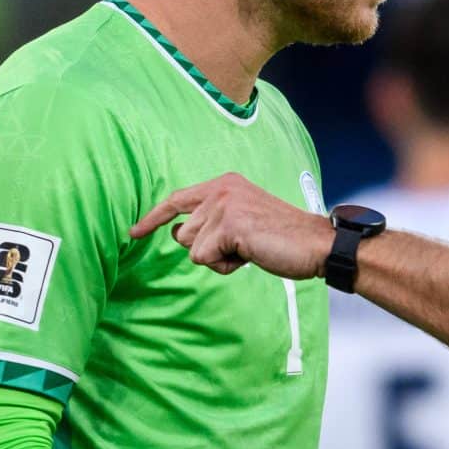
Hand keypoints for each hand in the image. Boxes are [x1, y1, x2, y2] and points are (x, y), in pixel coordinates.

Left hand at [129, 173, 332, 278]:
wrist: (315, 244)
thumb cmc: (282, 239)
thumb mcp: (243, 220)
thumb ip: (213, 221)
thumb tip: (180, 235)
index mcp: (224, 183)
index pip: (176, 200)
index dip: (153, 219)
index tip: (134, 233)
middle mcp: (220, 189)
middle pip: (181, 233)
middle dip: (206, 249)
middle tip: (242, 247)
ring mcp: (222, 205)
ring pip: (191, 248)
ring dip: (217, 258)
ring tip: (247, 250)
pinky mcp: (228, 225)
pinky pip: (204, 258)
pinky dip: (225, 266)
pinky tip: (250, 255)